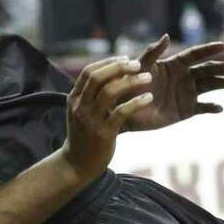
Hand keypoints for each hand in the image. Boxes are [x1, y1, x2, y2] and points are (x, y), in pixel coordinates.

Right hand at [61, 57, 153, 181]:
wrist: (77, 165)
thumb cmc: (84, 135)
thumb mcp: (82, 112)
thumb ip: (91, 95)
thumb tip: (112, 74)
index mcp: (74, 98)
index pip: (89, 72)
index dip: (109, 62)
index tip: (126, 58)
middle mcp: (80, 107)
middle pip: (98, 77)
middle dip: (120, 67)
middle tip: (139, 65)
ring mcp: (90, 120)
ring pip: (110, 92)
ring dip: (132, 82)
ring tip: (149, 78)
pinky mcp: (103, 134)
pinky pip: (122, 112)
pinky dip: (137, 102)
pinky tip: (149, 98)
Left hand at [124, 36, 223, 131]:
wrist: (124, 111)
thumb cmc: (128, 86)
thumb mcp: (140, 67)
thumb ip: (152, 52)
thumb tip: (166, 36)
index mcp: (175, 65)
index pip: (196, 55)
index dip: (210, 50)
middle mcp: (184, 77)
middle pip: (208, 70)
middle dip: (222, 67)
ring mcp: (187, 94)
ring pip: (210, 86)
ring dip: (223, 84)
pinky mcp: (186, 111)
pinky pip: (203, 108)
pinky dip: (212, 108)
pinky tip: (220, 108)